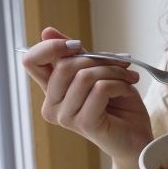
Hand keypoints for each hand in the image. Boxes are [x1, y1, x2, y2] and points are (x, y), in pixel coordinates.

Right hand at [21, 27, 152, 160]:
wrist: (136, 137)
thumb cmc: (118, 105)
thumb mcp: (96, 72)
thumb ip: (74, 54)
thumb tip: (46, 31)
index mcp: (52, 91)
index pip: (31, 61)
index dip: (51, 46)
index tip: (78, 45)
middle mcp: (52, 106)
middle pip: (65, 65)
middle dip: (100, 59)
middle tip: (121, 63)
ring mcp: (66, 117)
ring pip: (85, 75)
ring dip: (114, 71)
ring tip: (128, 78)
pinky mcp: (84, 124)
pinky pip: (100, 89)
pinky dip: (119, 84)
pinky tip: (127, 92)